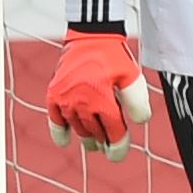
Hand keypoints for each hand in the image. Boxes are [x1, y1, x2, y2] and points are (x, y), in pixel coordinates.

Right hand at [46, 27, 152, 157]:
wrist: (90, 37)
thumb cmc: (114, 57)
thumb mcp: (132, 77)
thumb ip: (137, 100)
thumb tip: (139, 122)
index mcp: (102, 100)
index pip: (112, 132)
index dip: (117, 147)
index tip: (117, 156)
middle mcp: (82, 103)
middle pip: (94, 132)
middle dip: (102, 142)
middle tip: (106, 147)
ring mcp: (65, 100)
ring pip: (77, 128)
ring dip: (85, 137)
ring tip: (92, 144)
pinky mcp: (54, 94)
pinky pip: (55, 119)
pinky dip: (59, 132)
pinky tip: (64, 141)